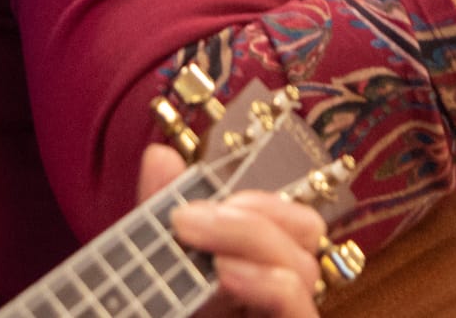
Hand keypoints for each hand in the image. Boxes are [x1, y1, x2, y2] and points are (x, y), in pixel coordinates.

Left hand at [139, 145, 325, 316]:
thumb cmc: (153, 311)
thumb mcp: (151, 268)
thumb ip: (156, 220)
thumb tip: (160, 154)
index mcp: (249, 269)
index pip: (283, 217)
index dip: (250, 199)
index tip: (189, 204)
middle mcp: (272, 293)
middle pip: (304, 232)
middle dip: (255, 211)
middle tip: (189, 219)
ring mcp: (284, 315)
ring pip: (305, 266)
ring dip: (252, 241)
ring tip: (198, 243)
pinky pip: (302, 309)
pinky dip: (272, 285)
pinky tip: (227, 272)